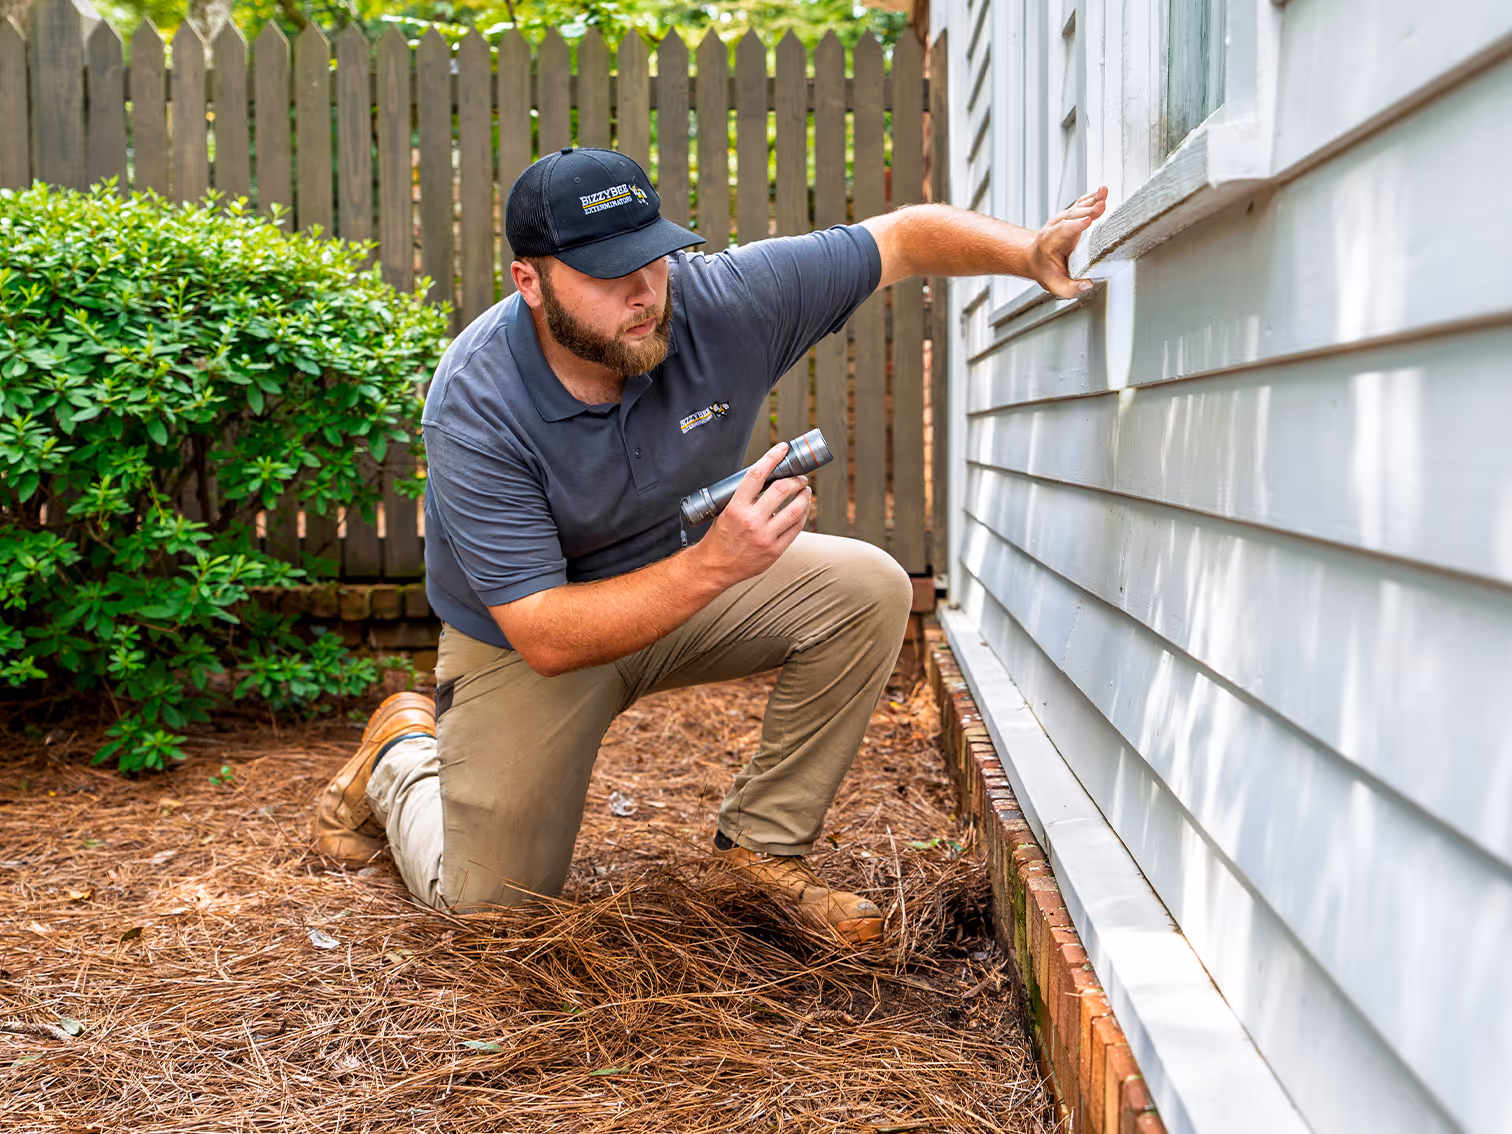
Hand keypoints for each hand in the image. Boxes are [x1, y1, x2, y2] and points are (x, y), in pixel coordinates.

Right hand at [692, 442, 811, 586]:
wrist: (715, 567)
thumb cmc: (720, 537)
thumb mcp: (725, 511)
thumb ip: (745, 497)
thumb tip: (768, 479)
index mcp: (736, 508)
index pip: (757, 475)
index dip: (772, 458)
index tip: (782, 448)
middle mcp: (751, 521)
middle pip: (781, 489)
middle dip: (795, 479)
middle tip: (799, 477)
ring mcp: (765, 537)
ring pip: (795, 509)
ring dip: (804, 496)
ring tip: (805, 490)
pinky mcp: (775, 550)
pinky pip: (796, 528)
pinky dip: (803, 514)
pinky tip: (804, 509)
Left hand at [1030, 186, 1107, 297]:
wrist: (1036, 257)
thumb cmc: (1046, 270)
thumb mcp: (1054, 285)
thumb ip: (1069, 288)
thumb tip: (1087, 284)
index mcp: (1049, 243)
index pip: (1061, 232)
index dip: (1074, 226)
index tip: (1087, 222)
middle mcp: (1054, 228)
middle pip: (1071, 217)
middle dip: (1086, 211)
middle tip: (1100, 207)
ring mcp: (1062, 219)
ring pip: (1076, 208)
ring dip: (1091, 201)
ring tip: (1104, 193)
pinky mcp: (1071, 216)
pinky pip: (1081, 204)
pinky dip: (1092, 198)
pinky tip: (1102, 192)